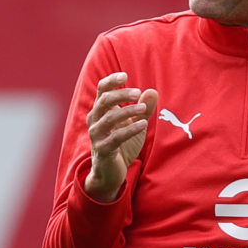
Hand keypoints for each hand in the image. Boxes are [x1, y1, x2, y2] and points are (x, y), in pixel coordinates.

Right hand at [83, 72, 158, 202]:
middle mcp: (95, 120)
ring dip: (127, 111)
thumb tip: (152, 91)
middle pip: (104, 101)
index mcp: (101, 111)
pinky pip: (115, 138)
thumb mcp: (135, 124)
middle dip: (120, 94)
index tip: (125, 75)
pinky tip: (142, 125)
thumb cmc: (122, 144)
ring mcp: (97, 135)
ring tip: (143, 108)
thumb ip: (143, 109)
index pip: (102, 90)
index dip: (111, 81)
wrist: (111, 172)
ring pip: (109, 118)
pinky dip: (129, 130)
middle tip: (137, 92)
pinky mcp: (103, 149)